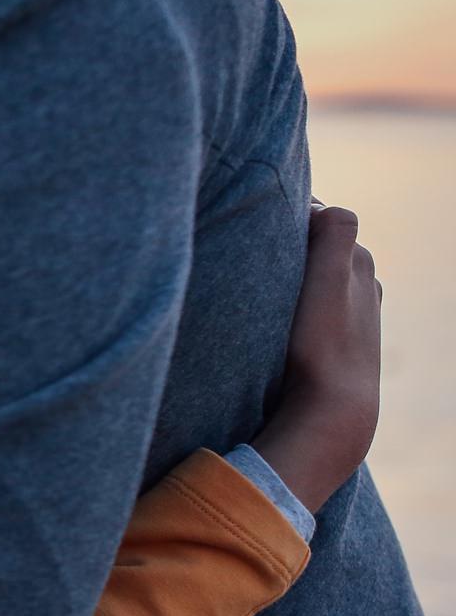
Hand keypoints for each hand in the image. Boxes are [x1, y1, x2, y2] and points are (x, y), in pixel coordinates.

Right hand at [252, 205, 381, 513]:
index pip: (319, 218)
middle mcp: (364, 283)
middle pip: (319, 248)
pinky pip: (316, 309)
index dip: (286, 219)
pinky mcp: (343, 343)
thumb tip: (322, 204)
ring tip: (262, 290)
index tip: (254, 229)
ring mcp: (356, 314)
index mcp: (359, 261)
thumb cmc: (321, 346)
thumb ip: (333, 230)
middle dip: (290, 246)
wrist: (335, 412)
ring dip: (292, 278)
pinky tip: (281, 323)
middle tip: (251, 257)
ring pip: (317, 279)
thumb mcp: (327, 277)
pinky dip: (299, 306)